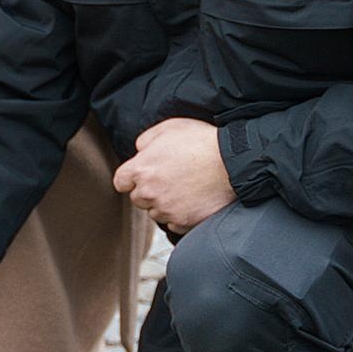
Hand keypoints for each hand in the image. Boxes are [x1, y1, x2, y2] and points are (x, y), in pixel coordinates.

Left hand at [112, 118, 234, 233]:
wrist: (232, 162)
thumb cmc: (202, 141)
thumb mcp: (168, 128)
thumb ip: (145, 141)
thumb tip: (139, 152)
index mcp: (142, 170)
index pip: (121, 181)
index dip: (130, 177)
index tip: (140, 176)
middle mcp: (150, 193)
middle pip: (138, 198)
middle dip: (149, 190)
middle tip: (169, 178)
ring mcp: (167, 210)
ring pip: (156, 212)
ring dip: (164, 203)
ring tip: (184, 188)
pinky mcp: (184, 222)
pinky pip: (173, 223)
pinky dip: (180, 215)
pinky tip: (193, 200)